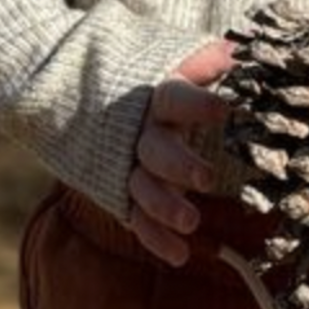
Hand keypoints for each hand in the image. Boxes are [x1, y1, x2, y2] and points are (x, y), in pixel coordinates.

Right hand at [128, 38, 234, 264]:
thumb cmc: (138, 73)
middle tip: (208, 179)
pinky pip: (136, 218)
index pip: (175, 98)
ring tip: (192, 224)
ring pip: (143, 188)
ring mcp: (125, 164)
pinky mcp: (119, 191)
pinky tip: (180, 255)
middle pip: (155, 150)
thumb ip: (204, 58)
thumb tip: (243, 53)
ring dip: (165, 207)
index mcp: (153, 95)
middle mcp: (137, 132)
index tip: (224, 110)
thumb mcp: (167, 55)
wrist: (65, 85)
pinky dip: (155, 238)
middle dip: (179, 165)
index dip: (198, 104)